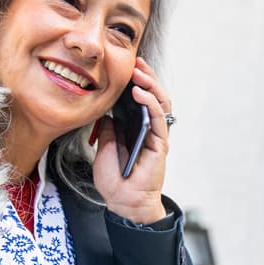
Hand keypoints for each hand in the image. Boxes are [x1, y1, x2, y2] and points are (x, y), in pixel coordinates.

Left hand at [93, 57, 172, 223]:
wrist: (123, 202)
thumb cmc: (115, 181)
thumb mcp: (104, 149)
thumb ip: (108, 130)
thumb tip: (107, 113)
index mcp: (135, 129)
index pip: (139, 100)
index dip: (135, 82)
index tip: (127, 66)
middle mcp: (148, 129)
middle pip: (153, 96)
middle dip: (146, 77)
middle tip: (137, 62)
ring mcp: (156, 136)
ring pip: (160, 103)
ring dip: (151, 85)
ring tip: (140, 72)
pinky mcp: (160, 143)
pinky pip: (157, 118)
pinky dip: (150, 102)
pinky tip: (140, 92)